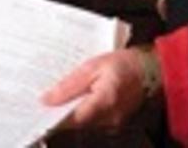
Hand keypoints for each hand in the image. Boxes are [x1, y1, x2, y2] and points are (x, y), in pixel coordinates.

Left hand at [41, 47, 155, 131]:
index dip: (52, 118)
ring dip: (69, 113)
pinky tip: (73, 100)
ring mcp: (113, 123)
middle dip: (58, 114)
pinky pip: (92, 121)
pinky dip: (80, 112)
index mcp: (104, 103)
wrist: (151, 69)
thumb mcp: (91, 67)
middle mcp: (110, 119)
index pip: (72, 120)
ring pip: (83, 124)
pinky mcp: (114, 122)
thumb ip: (69, 85)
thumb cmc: (124, 64)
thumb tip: (48, 99)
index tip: (37, 113)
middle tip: (41, 102)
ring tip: (55, 98)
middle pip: (76, 124)